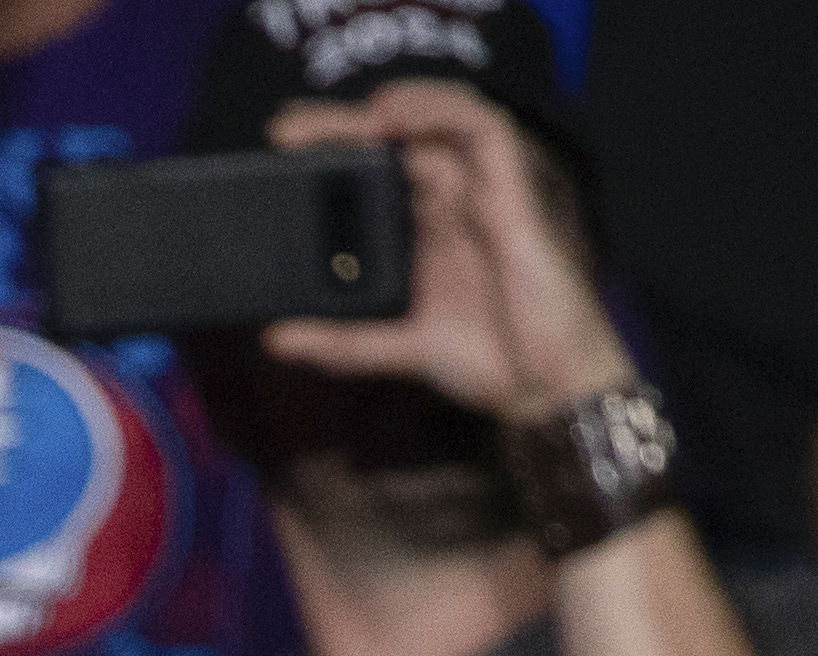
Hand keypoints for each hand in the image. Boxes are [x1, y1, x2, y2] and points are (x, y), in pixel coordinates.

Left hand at [256, 86, 633, 422]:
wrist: (544, 385)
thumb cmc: (490, 361)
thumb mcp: (399, 347)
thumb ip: (340, 341)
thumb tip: (273, 338)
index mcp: (425, 229)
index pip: (376, 171)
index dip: (331, 152)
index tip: (276, 152)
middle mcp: (453, 202)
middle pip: (398, 140)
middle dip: (341, 128)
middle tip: (282, 131)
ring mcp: (484, 193)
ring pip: (440, 121)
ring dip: (392, 108)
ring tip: (338, 116)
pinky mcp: (514, 192)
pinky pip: (484, 130)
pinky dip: (441, 112)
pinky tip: (397, 117)